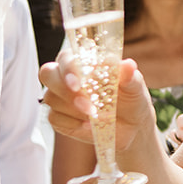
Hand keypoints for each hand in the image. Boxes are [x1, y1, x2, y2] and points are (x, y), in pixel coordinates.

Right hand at [39, 56, 155, 151]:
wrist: (131, 126)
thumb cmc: (131, 99)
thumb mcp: (134, 87)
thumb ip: (129, 76)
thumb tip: (128, 65)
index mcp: (83, 62)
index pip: (66, 57)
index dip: (68, 69)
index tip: (79, 83)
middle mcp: (66, 76)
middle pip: (48, 74)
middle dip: (65, 90)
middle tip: (87, 105)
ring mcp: (59, 97)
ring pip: (51, 98)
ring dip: (73, 109)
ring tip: (96, 116)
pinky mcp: (58, 117)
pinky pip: (54, 118)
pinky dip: (72, 123)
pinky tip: (89, 126)